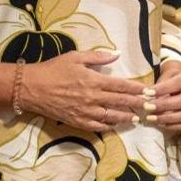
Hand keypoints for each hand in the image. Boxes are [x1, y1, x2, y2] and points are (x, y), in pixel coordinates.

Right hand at [21, 50, 146, 132]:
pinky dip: (108, 126)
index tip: (149, 90)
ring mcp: (85, 111)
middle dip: (137, 104)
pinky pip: (97, 126)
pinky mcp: (76, 121)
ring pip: (111, 116)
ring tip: (137, 118)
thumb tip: (116, 54)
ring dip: (126, 117)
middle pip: (121, 102)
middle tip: (150, 106)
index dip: (137, 89)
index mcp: (93, 80)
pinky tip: (115, 125)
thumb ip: (98, 56)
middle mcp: (92, 98)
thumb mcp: (75, 57)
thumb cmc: (53, 69)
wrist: (30, 88)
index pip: (122, 85)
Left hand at [149, 60, 180, 129]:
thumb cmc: (172, 78)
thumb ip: (159, 85)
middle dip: (163, 106)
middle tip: (147, 107)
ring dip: (167, 118)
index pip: (177, 84)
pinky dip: (172, 126)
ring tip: (151, 118)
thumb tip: (147, 97)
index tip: (146, 93)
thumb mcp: (166, 74)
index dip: (162, 89)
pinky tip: (160, 123)